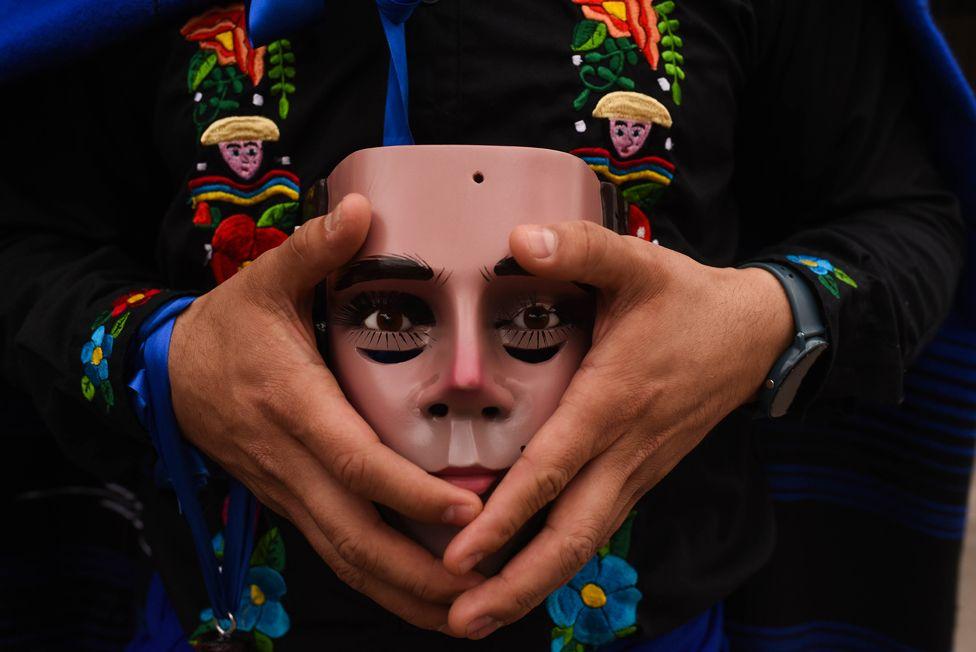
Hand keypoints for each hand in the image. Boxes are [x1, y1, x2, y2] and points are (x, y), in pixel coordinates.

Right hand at [169, 195, 485, 631]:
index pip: (357, 463)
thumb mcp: (264, 280)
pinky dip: (382, 582)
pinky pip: (339, 554)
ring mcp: (290, 492)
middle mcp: (292, 463)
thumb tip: (362, 206)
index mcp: (294, 407)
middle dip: (420, 574)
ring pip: (347, 561)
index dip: (411, 493)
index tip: (470, 512)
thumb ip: (313, 249)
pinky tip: (424, 596)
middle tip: (487, 588)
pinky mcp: (292, 504)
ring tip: (468, 613)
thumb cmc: (227, 326)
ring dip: (405, 594)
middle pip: (356, 537)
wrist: (166, 373)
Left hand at [441, 222, 792, 637]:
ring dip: (533, 584)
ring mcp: (636, 471)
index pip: (551, 471)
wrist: (755, 336)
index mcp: (612, 402)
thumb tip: (518, 237)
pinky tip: (521, 574)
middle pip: (571, 537)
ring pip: (585, 542)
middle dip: (516, 585)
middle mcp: (624, 451)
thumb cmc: (688, 302)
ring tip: (477, 617)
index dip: (506, 518)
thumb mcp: (639, 265)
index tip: (460, 557)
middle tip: (459, 619)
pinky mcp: (640, 475)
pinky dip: (558, 560)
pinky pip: (595, 527)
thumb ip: (581, 249)